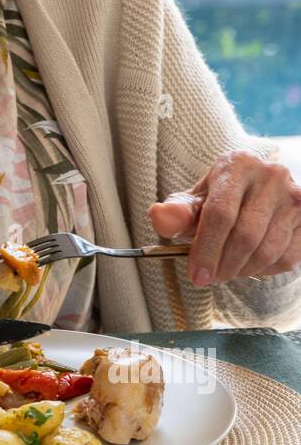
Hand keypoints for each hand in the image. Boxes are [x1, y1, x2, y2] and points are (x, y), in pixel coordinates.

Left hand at [148, 151, 300, 286]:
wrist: (257, 189)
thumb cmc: (221, 197)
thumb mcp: (195, 201)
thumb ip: (176, 212)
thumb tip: (158, 216)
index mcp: (237, 165)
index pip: (220, 213)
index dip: (206, 249)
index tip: (196, 276)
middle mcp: (271, 175)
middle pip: (245, 235)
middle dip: (223, 265)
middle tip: (210, 278)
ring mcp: (294, 196)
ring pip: (267, 250)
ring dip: (243, 271)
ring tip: (227, 272)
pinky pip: (288, 257)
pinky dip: (265, 270)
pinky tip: (250, 265)